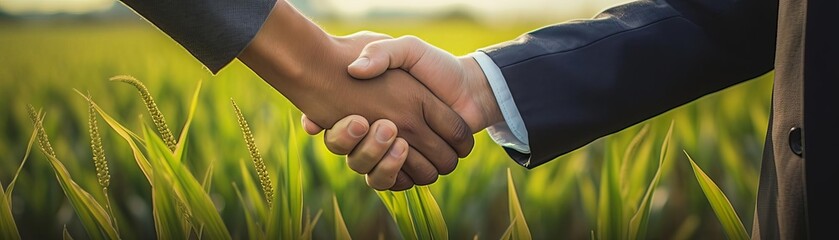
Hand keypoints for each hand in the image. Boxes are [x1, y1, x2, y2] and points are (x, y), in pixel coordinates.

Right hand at [302, 36, 502, 188]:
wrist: (468, 86)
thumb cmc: (434, 66)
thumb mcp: (407, 49)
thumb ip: (382, 52)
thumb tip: (355, 70)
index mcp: (366, 109)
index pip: (338, 132)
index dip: (342, 134)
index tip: (358, 120)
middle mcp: (373, 135)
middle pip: (356, 157)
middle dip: (369, 148)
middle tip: (388, 128)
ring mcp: (392, 153)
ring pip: (374, 173)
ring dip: (386, 161)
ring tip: (402, 143)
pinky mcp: (411, 167)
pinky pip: (395, 183)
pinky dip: (400, 174)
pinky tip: (409, 153)